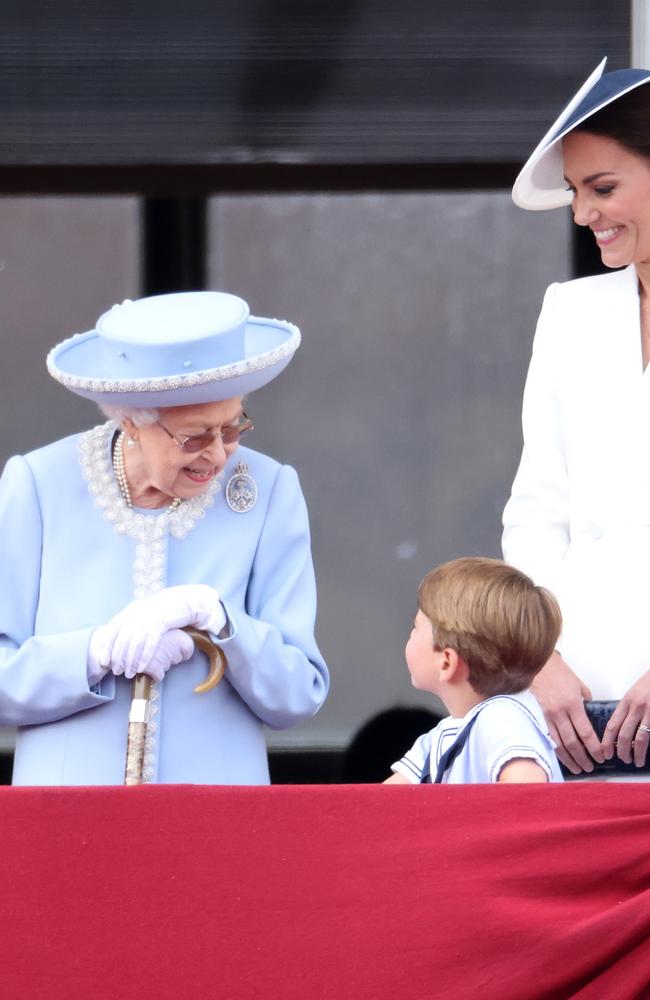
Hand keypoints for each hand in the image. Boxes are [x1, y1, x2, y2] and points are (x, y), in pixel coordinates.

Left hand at [91, 585, 224, 676]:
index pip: (112, 630)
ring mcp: (148, 619)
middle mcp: (136, 614)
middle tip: (117, 671)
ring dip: (130, 661)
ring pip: (135, 643)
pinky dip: (144, 657)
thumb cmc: (157, 612)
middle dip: (118, 658)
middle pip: (122, 639)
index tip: (104, 661)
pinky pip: (150, 643)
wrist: (177, 601)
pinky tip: (141, 667)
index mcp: (129, 611)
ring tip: (129, 673)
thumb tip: (114, 643)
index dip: (106, 647)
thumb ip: (127, 624)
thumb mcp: (140, 613)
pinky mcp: (161, 624)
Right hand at [531, 650, 603, 773]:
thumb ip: (586, 702)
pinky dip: (557, 750)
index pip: (585, 732)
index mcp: (573, 704)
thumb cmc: (561, 673)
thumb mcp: (580, 686)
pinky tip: (563, 758)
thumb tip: (590, 716)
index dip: (594, 747)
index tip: (601, 756)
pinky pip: (550, 738)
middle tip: (591, 767)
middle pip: (573, 742)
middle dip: (583, 758)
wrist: (539, 666)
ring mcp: (549, 716)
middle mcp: (560, 713)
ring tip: (578, 768)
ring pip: (559, 744)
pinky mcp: (541, 717)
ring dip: (570, 759)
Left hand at [601, 670, 649, 766]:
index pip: (612, 725)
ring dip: (636, 753)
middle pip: (623, 734)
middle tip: (622, 759)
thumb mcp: (634, 694)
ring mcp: (649, 712)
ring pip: (639, 738)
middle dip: (621, 751)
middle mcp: (636, 707)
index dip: (607, 742)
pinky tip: (646, 754)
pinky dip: (647, 747)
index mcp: (626, 702)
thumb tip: (619, 729)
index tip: (605, 753)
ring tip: (636, 761)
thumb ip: (627, 709)